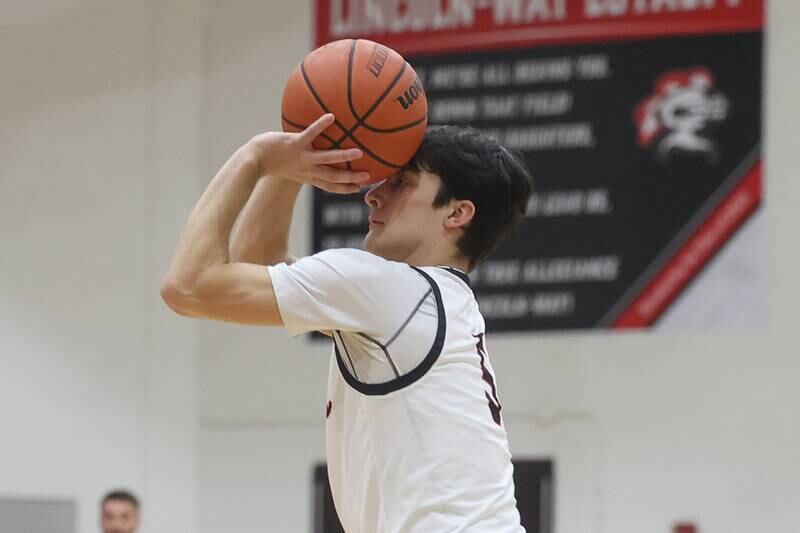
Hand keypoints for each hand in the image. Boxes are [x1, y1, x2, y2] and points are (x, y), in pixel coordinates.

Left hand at [247, 114, 369, 193]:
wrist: (252, 160)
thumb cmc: (269, 161)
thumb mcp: (288, 166)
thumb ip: (301, 163)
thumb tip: (310, 153)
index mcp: (307, 176)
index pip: (329, 186)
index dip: (344, 189)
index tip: (358, 189)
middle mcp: (307, 170)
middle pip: (333, 177)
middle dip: (350, 178)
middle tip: (367, 177)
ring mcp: (302, 157)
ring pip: (326, 159)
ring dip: (343, 157)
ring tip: (358, 153)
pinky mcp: (294, 144)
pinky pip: (310, 134)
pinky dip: (320, 125)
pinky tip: (331, 117)